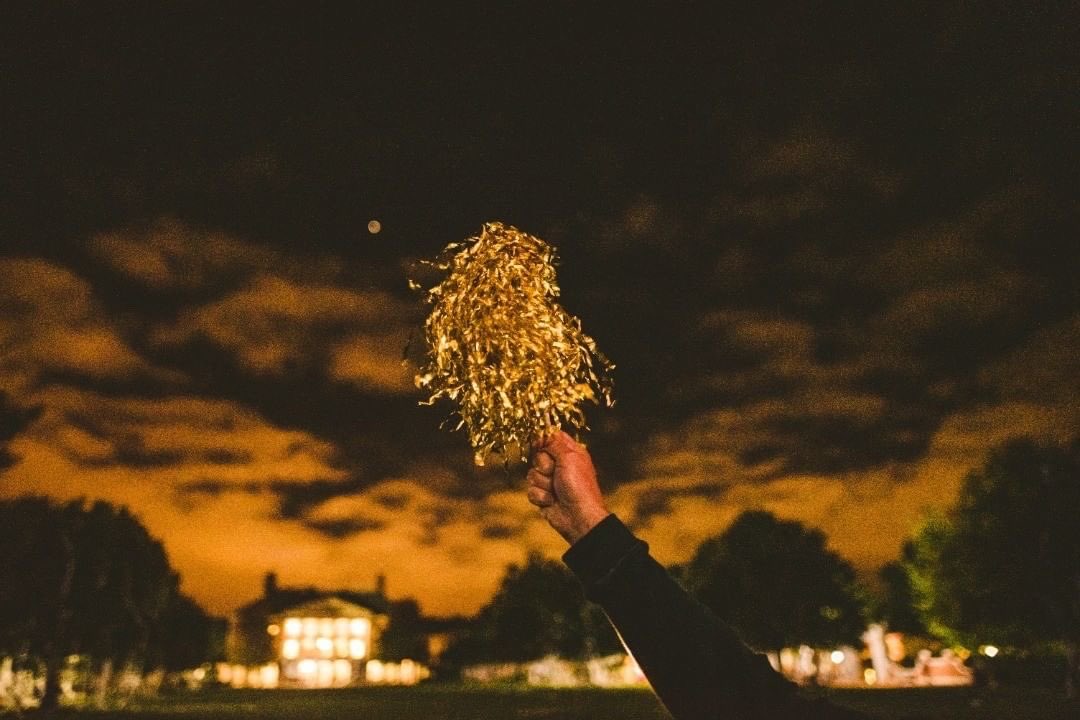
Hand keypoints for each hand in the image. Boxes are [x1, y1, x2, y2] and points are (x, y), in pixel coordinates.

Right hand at [526, 430, 609, 544]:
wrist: (578, 518)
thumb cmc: (579, 487)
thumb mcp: (569, 458)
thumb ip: (554, 443)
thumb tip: (543, 432)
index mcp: (570, 453)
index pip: (552, 438)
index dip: (543, 439)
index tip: (539, 444)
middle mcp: (560, 465)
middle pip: (538, 455)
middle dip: (543, 466)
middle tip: (554, 472)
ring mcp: (550, 481)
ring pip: (532, 474)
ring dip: (542, 483)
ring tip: (555, 491)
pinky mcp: (543, 495)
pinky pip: (530, 490)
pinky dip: (540, 496)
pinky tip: (552, 501)